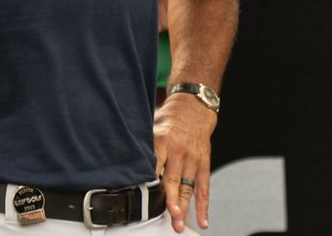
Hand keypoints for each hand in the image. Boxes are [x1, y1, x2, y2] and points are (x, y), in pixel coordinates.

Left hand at [154, 93, 217, 232]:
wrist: (193, 107)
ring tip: (179, 223)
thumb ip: (144, 147)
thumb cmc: (169, 119)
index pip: (155, 165)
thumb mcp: (152, 125)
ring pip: (188, 187)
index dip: (151, 181)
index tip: (146, 196)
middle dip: (171, 201)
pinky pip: (204, 188)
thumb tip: (127, 165)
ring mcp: (193, 158)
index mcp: (162, 140)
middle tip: (170, 217)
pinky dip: (203, 206)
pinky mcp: (204, 163)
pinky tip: (202, 220)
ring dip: (184, 207)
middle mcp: (179, 150)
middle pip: (174, 180)